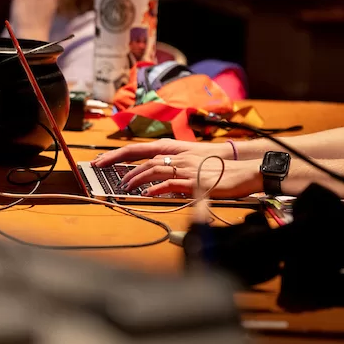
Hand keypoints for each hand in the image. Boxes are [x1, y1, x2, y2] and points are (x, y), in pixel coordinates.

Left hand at [95, 140, 261, 197]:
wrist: (242, 169)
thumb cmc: (219, 168)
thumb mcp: (194, 165)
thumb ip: (175, 170)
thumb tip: (157, 181)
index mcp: (176, 150)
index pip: (141, 149)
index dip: (119, 154)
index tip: (101, 161)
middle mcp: (178, 156)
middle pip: (144, 159)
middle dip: (123, 168)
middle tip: (109, 177)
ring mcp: (186, 168)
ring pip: (154, 169)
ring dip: (137, 178)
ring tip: (125, 187)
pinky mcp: (194, 180)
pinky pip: (170, 183)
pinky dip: (156, 188)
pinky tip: (148, 194)